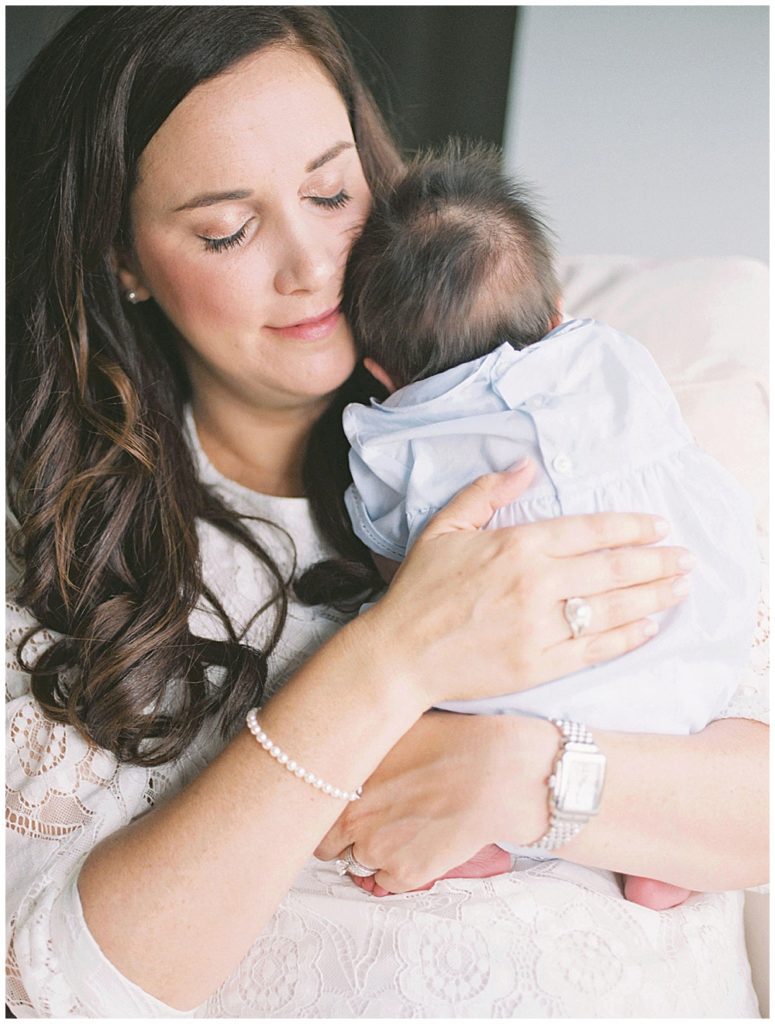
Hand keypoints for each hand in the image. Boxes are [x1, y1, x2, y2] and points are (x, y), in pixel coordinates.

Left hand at [315, 711, 553, 893]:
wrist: (495, 771)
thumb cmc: (451, 742)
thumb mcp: (393, 731)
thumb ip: (362, 751)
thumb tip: (348, 754)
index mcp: (344, 781)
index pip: (314, 810)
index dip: (329, 811)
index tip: (343, 808)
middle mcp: (352, 818)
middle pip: (327, 846)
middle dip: (344, 839)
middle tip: (373, 823)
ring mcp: (377, 850)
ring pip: (359, 864)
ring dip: (375, 853)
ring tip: (406, 829)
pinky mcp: (406, 873)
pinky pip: (388, 882)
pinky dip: (400, 869)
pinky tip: (422, 843)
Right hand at [365, 459, 691, 706]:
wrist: (400, 654)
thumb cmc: (419, 589)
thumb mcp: (444, 528)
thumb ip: (486, 493)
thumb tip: (526, 465)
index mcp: (516, 545)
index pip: (590, 530)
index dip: (631, 526)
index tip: (659, 526)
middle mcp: (535, 583)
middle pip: (613, 569)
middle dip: (657, 561)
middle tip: (686, 557)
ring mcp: (540, 627)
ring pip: (613, 608)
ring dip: (654, 596)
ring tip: (681, 586)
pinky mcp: (540, 664)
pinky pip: (596, 648)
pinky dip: (627, 637)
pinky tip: (649, 626)